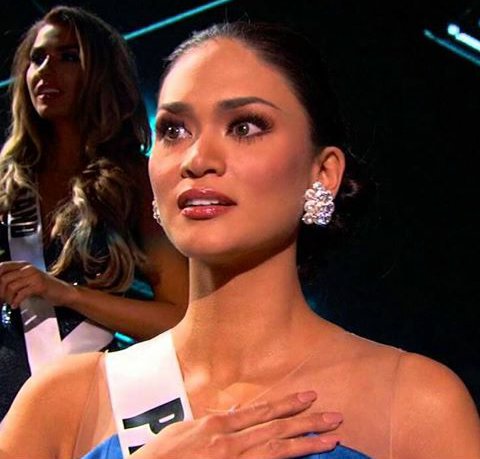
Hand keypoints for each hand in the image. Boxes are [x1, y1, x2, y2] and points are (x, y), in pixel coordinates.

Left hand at [0, 261, 75, 307]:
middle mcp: (28, 268)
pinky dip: (16, 301)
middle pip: (4, 278)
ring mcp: (34, 276)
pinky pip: (21, 293)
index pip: (2, 267)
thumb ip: (14, 280)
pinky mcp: (39, 285)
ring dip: (8, 298)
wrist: (64, 292)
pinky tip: (15, 306)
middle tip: (2, 300)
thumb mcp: (28, 281)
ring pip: (11, 286)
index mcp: (24, 265)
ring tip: (10, 303)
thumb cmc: (46, 288)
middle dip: (0, 292)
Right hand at [133, 391, 341, 458]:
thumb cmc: (159, 458)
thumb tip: (233, 413)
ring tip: (332, 438)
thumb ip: (211, 422)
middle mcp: (229, 441)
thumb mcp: (184, 431)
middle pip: (275, 428)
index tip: (309, 398)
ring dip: (306, 443)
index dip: (287, 404)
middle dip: (307, 422)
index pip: (261, 411)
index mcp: (218, 426)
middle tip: (335, 416)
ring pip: (276, 450)